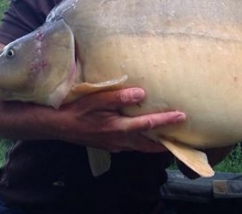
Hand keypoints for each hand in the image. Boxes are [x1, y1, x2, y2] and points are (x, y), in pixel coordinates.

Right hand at [0, 88, 185, 152]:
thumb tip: (141, 94)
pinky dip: (144, 144)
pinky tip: (147, 137)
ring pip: (141, 148)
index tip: (182, 116)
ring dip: (156, 145)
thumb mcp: (96, 99)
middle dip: (167, 142)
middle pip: (149, 144)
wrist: (58, 125)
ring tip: (170, 139)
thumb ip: (119, 97)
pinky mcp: (111, 145)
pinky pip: (132, 146)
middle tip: (183, 139)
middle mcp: (119, 140)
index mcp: (117, 127)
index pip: (147, 125)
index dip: (166, 121)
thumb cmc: (77, 110)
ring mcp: (115, 145)